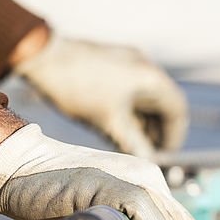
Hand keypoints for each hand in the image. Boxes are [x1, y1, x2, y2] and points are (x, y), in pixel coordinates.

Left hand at [14, 36, 187, 157]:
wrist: (42, 56)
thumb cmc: (78, 87)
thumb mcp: (109, 122)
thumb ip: (134, 144)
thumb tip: (149, 164)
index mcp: (151, 77)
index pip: (177, 111)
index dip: (174, 137)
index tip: (163, 156)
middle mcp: (144, 66)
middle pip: (163, 105)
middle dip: (157, 131)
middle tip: (146, 153)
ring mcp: (128, 62)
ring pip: (145, 99)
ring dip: (141, 122)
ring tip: (128, 143)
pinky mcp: (112, 63)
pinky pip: (130, 90)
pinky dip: (129, 110)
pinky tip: (115, 126)